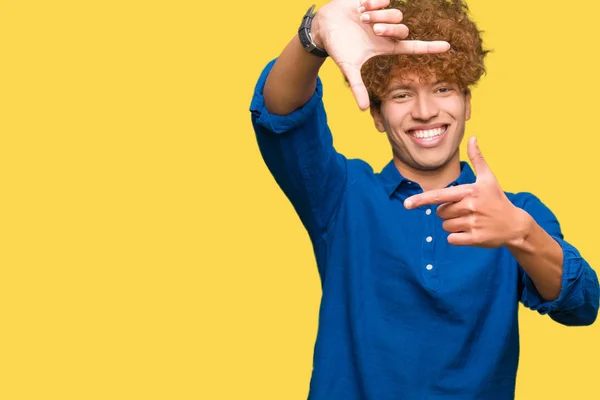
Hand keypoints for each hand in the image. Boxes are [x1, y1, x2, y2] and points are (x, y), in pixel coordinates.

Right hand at [313, 0, 449, 109]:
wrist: (324, 25)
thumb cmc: (338, 47)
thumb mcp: (348, 67)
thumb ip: (357, 87)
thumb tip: (363, 109)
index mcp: (386, 46)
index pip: (414, 47)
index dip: (431, 47)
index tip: (448, 48)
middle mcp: (388, 31)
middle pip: (403, 29)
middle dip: (389, 28)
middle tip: (372, 28)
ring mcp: (384, 16)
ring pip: (396, 14)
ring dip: (379, 15)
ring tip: (362, 17)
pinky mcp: (377, 2)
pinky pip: (386, 0)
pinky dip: (373, 3)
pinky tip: (361, 7)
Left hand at [403, 137, 528, 247]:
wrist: (515, 225)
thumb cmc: (497, 199)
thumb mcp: (488, 178)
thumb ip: (477, 159)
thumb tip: (472, 138)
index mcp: (470, 191)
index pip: (439, 196)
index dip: (421, 200)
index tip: (406, 204)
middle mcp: (470, 206)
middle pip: (440, 212)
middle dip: (447, 212)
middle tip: (466, 210)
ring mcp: (473, 223)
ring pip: (445, 226)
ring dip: (452, 225)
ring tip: (469, 221)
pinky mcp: (475, 239)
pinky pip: (452, 239)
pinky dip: (456, 238)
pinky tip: (470, 232)